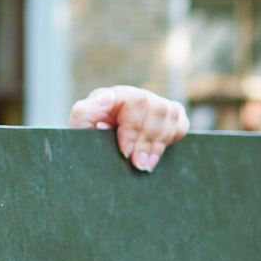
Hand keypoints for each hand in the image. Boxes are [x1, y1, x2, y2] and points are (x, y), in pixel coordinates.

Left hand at [69, 85, 189, 172]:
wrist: (92, 157)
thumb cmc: (84, 144)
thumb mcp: (79, 130)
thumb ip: (86, 112)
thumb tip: (108, 97)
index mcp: (113, 96)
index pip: (134, 101)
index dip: (133, 128)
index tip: (125, 152)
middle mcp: (134, 96)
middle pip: (156, 107)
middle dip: (148, 140)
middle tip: (139, 165)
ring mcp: (152, 105)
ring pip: (171, 113)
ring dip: (161, 142)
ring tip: (146, 165)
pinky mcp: (166, 117)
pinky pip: (181, 121)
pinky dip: (174, 137)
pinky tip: (156, 154)